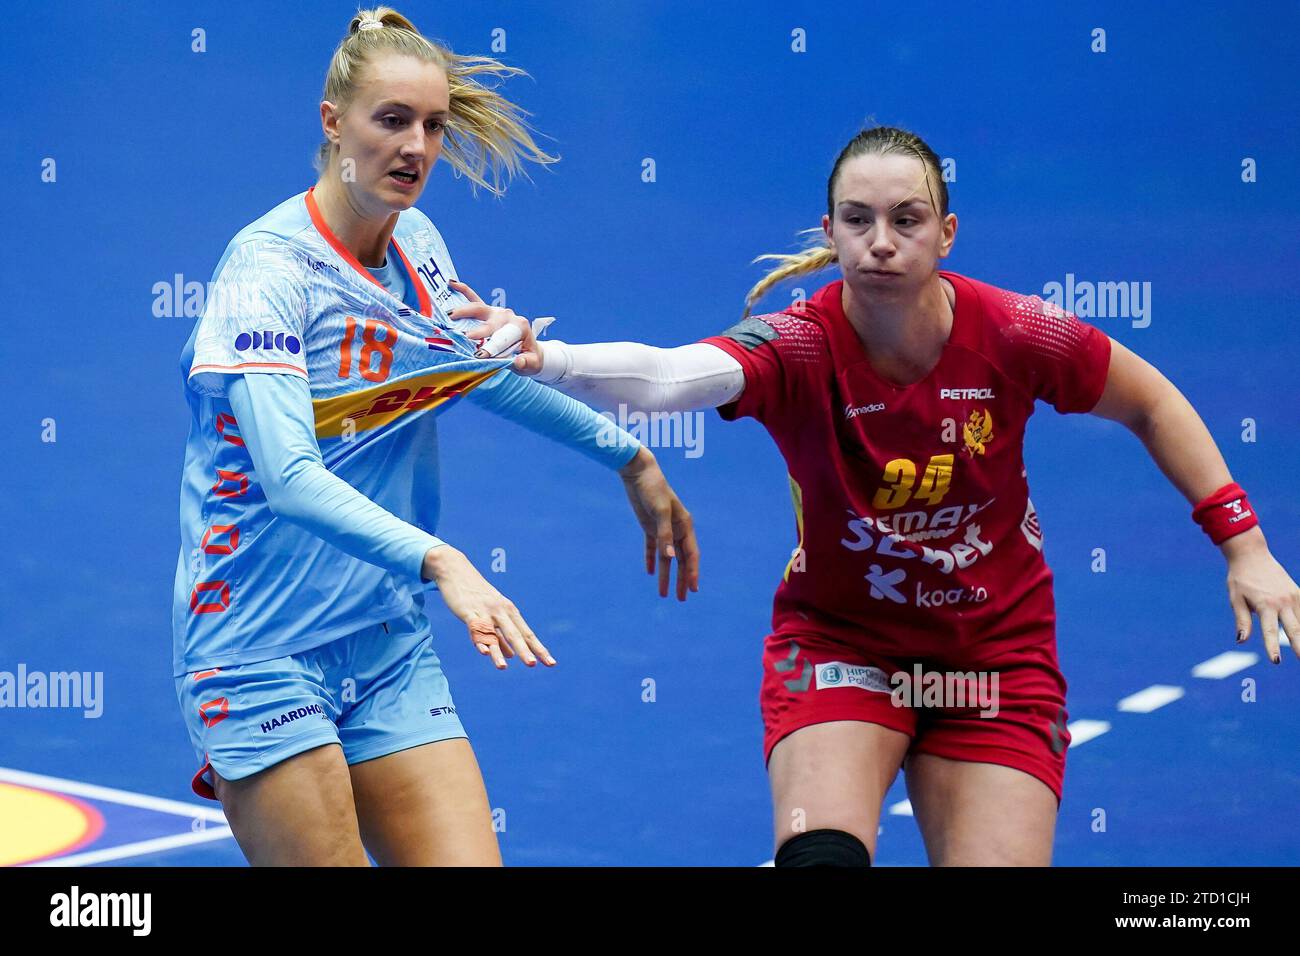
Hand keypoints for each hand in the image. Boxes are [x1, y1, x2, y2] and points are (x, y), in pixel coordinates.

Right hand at [422, 545, 554, 669]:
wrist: (456, 570)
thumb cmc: (477, 595)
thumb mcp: (492, 614)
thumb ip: (501, 635)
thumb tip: (511, 656)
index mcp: (510, 611)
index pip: (527, 634)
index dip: (539, 649)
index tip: (551, 663)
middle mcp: (501, 611)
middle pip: (515, 634)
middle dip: (524, 650)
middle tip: (533, 665)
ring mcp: (485, 610)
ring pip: (494, 633)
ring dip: (499, 651)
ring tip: (503, 667)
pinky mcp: (468, 611)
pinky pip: (475, 627)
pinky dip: (479, 640)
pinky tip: (484, 652)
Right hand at [447, 280, 543, 374]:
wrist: (530, 350)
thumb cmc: (529, 358)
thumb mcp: (532, 363)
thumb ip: (525, 362)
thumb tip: (518, 362)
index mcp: (520, 327)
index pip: (504, 337)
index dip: (492, 347)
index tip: (480, 355)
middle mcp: (508, 316)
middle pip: (491, 320)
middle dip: (478, 330)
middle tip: (466, 337)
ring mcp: (497, 311)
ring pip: (479, 308)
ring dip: (464, 311)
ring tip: (450, 314)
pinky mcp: (489, 311)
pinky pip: (475, 298)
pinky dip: (464, 290)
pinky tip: (452, 284)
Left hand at [618, 447, 699, 599]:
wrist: (638, 473)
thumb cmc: (653, 488)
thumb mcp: (659, 512)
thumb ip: (664, 535)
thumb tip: (670, 557)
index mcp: (684, 525)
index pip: (691, 554)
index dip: (693, 572)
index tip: (694, 589)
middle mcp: (676, 529)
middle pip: (681, 560)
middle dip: (682, 579)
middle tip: (683, 599)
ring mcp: (663, 529)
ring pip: (667, 557)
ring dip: (665, 575)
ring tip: (663, 594)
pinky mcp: (649, 527)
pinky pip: (652, 548)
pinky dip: (651, 560)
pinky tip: (650, 572)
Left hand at [1223, 531, 1299, 663]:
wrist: (1251, 555)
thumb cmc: (1240, 579)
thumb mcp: (1236, 599)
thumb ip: (1242, 621)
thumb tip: (1241, 641)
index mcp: (1265, 604)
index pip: (1269, 631)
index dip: (1272, 647)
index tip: (1276, 661)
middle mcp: (1282, 601)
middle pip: (1294, 628)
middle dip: (1299, 646)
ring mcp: (1293, 596)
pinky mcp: (1298, 592)